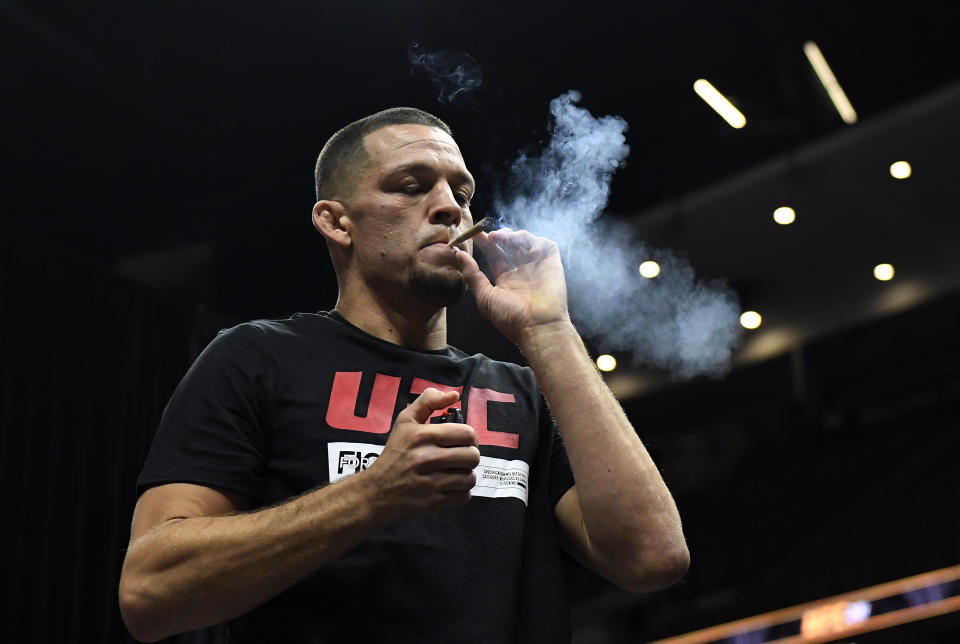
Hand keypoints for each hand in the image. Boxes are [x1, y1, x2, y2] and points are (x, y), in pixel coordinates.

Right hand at [365, 388, 479, 521]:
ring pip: (470, 477)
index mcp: (423, 435)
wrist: (375, 492)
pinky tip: (448, 487)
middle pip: (473, 456)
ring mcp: (430, 482)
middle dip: (469, 456)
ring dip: (465, 475)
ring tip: (453, 472)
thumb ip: (428, 401)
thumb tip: (454, 395)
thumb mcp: (405, 422)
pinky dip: (460, 492)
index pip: (467, 434)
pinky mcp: (433, 503)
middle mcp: (427, 458)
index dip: (470, 437)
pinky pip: (464, 496)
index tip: (462, 442)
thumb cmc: (394, 454)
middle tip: (458, 458)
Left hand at [458, 228, 570, 343]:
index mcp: (506, 280)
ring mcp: (538, 268)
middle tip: (490, 235)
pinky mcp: (553, 265)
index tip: (476, 234)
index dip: (486, 243)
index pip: (496, 255)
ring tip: (506, 239)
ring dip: (515, 236)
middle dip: (500, 236)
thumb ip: (472, 274)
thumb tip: (458, 254)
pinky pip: (547, 246)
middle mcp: (522, 272)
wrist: (538, 327)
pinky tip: (528, 250)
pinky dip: (537, 242)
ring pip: (528, 242)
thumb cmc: (510, 317)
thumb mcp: (485, 296)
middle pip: (511, 245)